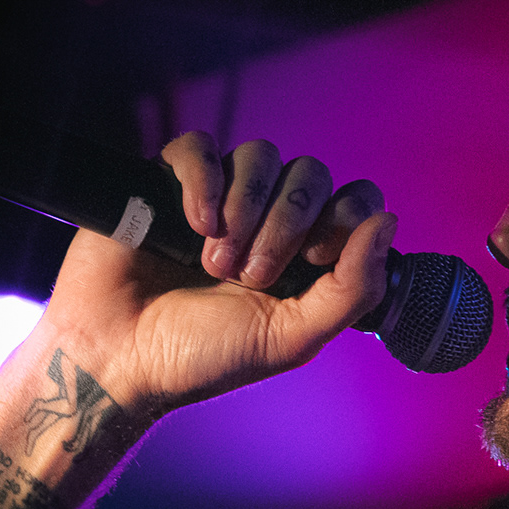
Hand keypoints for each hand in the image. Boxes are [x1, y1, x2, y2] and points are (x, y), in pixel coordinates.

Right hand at [0, 134, 390, 508]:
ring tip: (216, 264)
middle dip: (289, 223)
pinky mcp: (168, 181)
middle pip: (311, 174)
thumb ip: (351, 288)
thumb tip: (388, 221)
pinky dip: (205, 183)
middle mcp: (268, 218)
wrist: (121, 359)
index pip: (354, 200)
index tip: (315, 259)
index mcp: (306, 253)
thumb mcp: (293, 337)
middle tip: (253, 276)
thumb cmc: (206, 355)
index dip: (345, 218)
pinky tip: (195, 226)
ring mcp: (218, 196)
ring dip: (247, 208)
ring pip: (261, 155)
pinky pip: (201, 148)